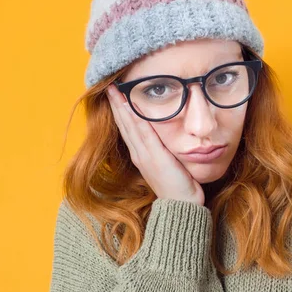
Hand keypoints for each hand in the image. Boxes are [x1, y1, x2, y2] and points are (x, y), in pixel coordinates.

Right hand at [105, 84, 204, 205]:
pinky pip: (143, 133)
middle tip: (109, 85)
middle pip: (124, 124)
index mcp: (141, 155)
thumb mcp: (168, 164)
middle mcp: (139, 154)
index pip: (128, 128)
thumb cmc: (178, 186)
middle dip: (116, 104)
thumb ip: (164, 151)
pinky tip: (130, 106)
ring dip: (121, 107)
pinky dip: (135, 119)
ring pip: (130, 126)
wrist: (181, 206)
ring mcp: (145, 155)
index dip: (121, 111)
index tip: (116, 94)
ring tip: (114, 90)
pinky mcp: (154, 157)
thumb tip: (166, 137)